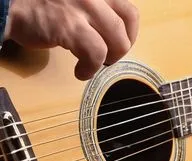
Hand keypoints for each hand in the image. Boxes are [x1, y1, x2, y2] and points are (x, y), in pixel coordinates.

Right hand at [4, 0, 138, 79]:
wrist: (7, 2)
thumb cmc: (39, 1)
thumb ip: (96, 6)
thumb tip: (115, 31)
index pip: (129, 9)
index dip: (129, 31)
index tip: (120, 42)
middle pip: (128, 23)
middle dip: (123, 46)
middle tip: (109, 56)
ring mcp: (82, 6)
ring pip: (117, 41)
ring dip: (109, 59)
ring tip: (94, 64)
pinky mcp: (70, 26)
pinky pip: (96, 54)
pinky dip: (91, 69)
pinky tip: (80, 72)